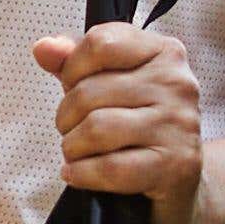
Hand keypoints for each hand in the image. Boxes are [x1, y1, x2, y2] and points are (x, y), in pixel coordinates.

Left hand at [38, 20, 206, 223]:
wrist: (180, 180)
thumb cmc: (140, 126)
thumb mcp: (110, 84)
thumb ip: (74, 62)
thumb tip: (44, 48)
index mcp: (164, 52)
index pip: (101, 43)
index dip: (72, 68)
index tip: (74, 87)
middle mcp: (177, 82)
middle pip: (90, 91)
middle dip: (66, 117)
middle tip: (72, 130)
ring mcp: (179, 124)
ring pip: (97, 128)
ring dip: (73, 147)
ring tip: (77, 153)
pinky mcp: (175, 164)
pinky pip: (110, 167)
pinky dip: (82, 174)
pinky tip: (78, 174)